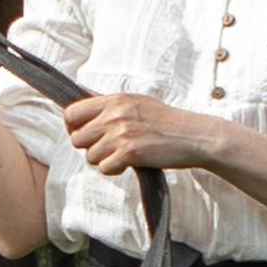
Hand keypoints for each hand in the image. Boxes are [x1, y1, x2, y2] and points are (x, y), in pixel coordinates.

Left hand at [62, 92, 223, 175]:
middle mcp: (115, 114)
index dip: (73, 128)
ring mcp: (121, 133)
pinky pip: (104, 168)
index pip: (71, 113)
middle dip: (90, 147)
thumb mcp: (137, 102)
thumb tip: (83, 97)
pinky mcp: (130, 153)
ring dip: (105, 160)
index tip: (85, 134)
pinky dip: (115, 169)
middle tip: (110, 147)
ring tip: (125, 153)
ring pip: (90, 157)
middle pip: (77, 139)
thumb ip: (109, 104)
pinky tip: (130, 162)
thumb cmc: (166, 121)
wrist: (195, 136)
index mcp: (115, 100)